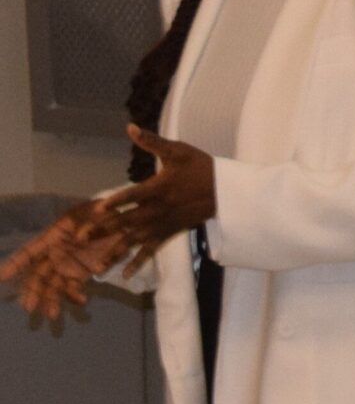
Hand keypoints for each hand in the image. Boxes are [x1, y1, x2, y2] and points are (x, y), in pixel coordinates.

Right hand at [3, 206, 118, 327]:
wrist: (120, 221)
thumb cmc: (101, 211)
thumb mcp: (96, 210)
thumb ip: (88, 223)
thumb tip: (80, 238)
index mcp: (53, 236)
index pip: (29, 251)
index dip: (15, 263)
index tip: (1, 276)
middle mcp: (55, 254)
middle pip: (38, 274)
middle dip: (32, 291)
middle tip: (29, 307)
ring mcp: (67, 265)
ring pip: (52, 285)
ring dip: (50, 300)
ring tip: (52, 314)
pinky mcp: (81, 273)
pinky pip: (73, 287)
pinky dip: (75, 295)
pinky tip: (81, 300)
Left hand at [94, 127, 218, 268]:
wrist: (225, 190)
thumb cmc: (200, 166)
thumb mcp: (178, 150)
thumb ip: (152, 142)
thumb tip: (130, 128)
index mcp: (160, 187)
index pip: (135, 194)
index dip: (117, 201)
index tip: (98, 209)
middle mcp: (159, 208)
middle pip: (128, 220)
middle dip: (103, 230)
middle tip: (80, 238)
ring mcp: (163, 223)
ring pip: (135, 239)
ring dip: (115, 252)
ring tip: (96, 266)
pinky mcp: (169, 233)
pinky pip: (151, 249)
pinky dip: (138, 262)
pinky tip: (124, 275)